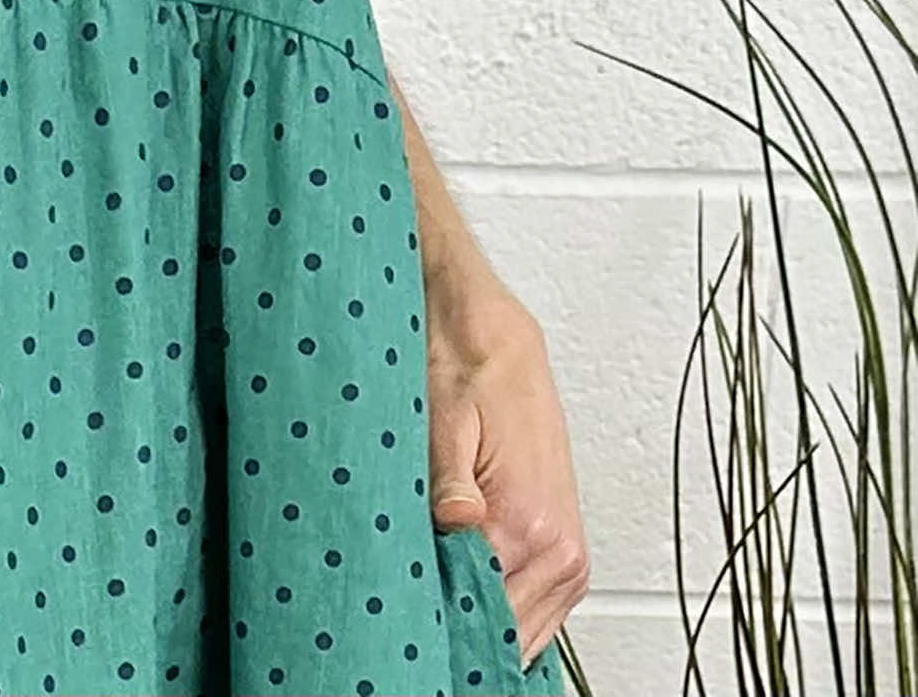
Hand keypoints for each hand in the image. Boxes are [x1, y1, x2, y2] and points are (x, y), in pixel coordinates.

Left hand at [426, 276, 588, 669]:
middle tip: (412, 623)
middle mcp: (560, 547)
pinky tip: (465, 599)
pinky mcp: (563, 549)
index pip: (485, 617)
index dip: (441, 628)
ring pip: (524, 634)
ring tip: (433, 609)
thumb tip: (457, 526)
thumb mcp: (444, 422)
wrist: (496, 338)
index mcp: (532, 523)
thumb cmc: (467, 371)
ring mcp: (567, 553)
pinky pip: (535, 612)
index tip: (409, 627)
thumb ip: (450, 482)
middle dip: (459, 634)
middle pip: (507, 637)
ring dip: (481, 627)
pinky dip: (503, 614)